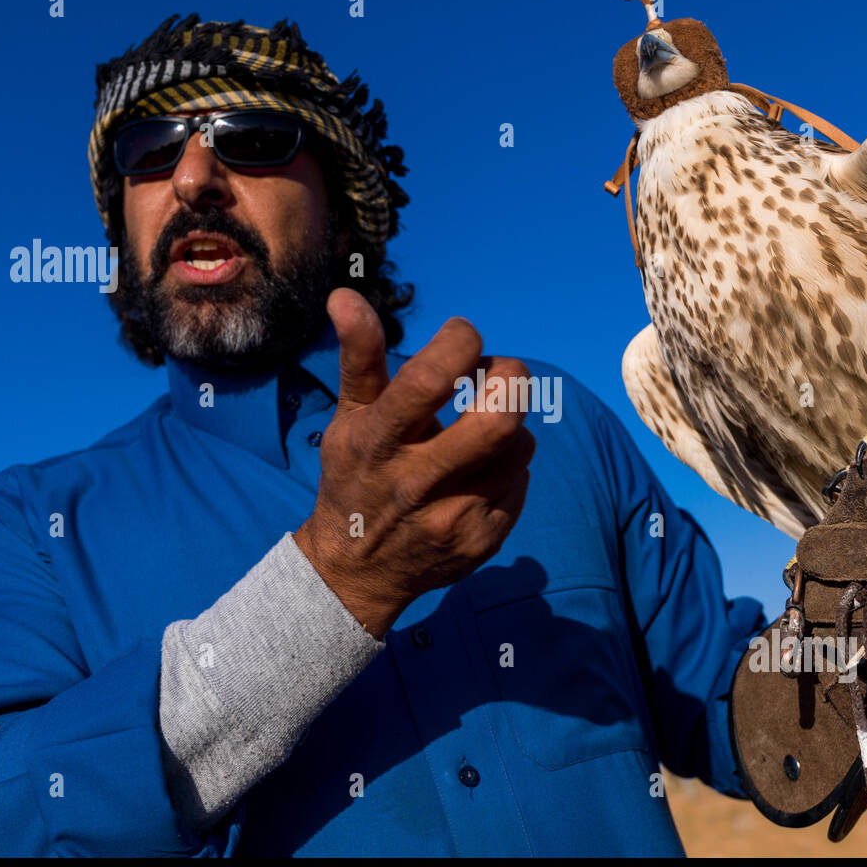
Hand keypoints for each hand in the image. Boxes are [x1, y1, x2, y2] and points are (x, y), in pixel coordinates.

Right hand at [294, 288, 535, 637]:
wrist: (357, 572)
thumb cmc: (355, 477)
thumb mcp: (349, 418)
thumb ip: (358, 356)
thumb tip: (344, 295)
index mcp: (379, 442)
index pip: (430, 378)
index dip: (460, 341)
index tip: (461, 336)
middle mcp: (418, 482)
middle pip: (500, 418)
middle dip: (510, 377)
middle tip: (497, 372)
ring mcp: (456, 517)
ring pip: (521, 445)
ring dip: (509, 424)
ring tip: (478, 430)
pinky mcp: (484, 540)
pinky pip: (522, 480)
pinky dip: (507, 466)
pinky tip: (476, 472)